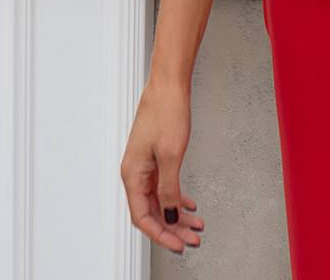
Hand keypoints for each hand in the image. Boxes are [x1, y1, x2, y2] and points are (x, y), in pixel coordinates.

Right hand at [120, 78, 203, 254]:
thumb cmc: (166, 111)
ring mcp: (144, 165)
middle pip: (152, 212)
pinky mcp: (154, 157)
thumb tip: (170, 216)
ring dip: (177, 215)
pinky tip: (189, 204)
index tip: (179, 245)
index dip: (161, 234)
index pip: (142, 217)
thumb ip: (169, 189)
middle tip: (193, 239)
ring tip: (196, 225)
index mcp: (132, 174)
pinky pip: (163, 186)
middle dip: (173, 228)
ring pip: (160, 200)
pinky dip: (177, 198)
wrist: (169, 83)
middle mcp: (135, 172)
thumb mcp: (171, 155)